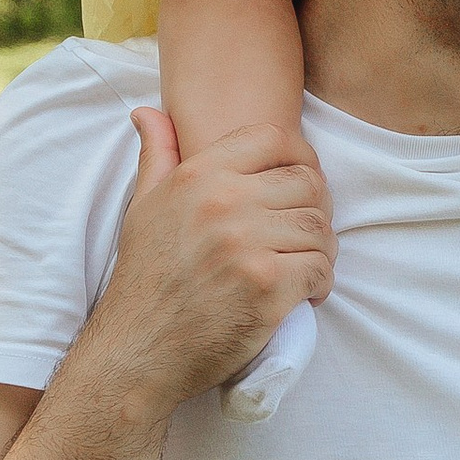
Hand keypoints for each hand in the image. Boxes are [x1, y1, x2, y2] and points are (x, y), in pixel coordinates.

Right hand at [90, 108, 334, 415]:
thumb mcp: (143, 206)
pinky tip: (305, 294)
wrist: (138, 348)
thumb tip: (148, 112)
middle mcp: (224, 203)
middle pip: (307, 184)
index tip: (302, 183)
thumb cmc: (145, 278)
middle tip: (304, 235)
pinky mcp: (268, 287)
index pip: (273, 138)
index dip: (301, 156)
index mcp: (199, 176)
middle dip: (315, 210)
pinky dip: (321, 283)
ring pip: (319, 228)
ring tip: (305, 265)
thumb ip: (157, 155)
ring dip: (321, 249)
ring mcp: (248, 245)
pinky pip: (320, 269)